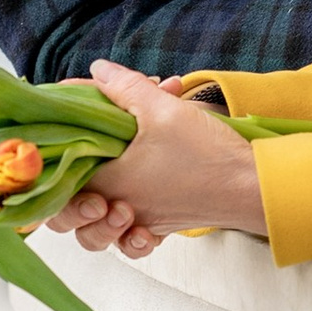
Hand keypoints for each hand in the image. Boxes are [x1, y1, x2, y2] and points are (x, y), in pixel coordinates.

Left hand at [42, 61, 266, 259]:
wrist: (252, 188)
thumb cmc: (206, 153)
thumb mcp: (161, 109)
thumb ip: (124, 87)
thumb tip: (97, 69)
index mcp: (109, 183)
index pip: (61, 174)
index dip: (59, 155)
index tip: (72, 131)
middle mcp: (119, 209)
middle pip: (70, 215)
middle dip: (73, 192)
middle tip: (93, 167)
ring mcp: (141, 221)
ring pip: (97, 234)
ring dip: (98, 218)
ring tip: (113, 197)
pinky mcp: (162, 225)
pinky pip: (131, 242)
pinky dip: (129, 236)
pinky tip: (137, 218)